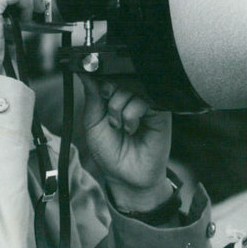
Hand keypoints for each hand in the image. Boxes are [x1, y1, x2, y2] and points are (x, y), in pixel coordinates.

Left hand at [79, 75, 172, 211]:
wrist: (127, 176)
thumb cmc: (110, 151)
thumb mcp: (93, 123)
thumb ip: (92, 96)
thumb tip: (86, 71)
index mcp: (115, 94)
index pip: (108, 74)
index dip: (101, 78)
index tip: (98, 93)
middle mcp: (132, 95)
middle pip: (119, 76)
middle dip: (109, 96)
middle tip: (109, 118)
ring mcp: (147, 102)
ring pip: (130, 87)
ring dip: (118, 109)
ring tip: (120, 127)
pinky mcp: (160, 111)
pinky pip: (143, 100)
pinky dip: (131, 115)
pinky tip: (132, 129)